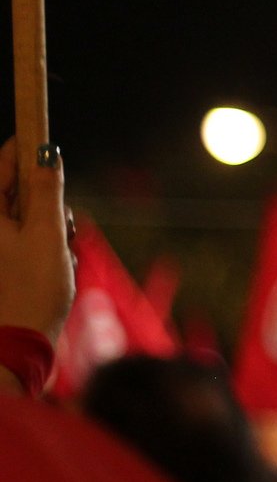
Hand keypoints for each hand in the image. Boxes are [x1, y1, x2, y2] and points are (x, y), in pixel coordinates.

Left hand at [0, 140, 74, 339]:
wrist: (22, 338)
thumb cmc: (32, 287)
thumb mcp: (47, 233)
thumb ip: (47, 191)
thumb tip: (47, 155)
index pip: (4, 163)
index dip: (28, 149)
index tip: (48, 143)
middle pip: (20, 191)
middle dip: (49, 201)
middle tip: (64, 222)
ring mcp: (0, 246)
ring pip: (30, 216)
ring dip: (53, 227)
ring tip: (61, 254)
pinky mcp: (6, 262)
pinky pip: (30, 239)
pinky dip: (48, 247)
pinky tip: (57, 267)